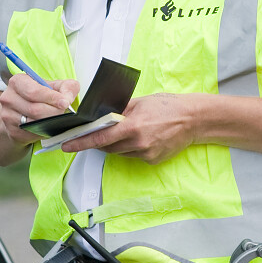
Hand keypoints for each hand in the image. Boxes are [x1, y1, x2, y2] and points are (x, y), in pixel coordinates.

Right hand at [0, 74, 77, 142]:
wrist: (22, 113)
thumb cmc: (39, 97)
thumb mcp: (53, 86)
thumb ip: (66, 86)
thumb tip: (68, 97)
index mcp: (17, 82)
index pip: (34, 91)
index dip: (51, 98)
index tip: (65, 103)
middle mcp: (9, 98)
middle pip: (35, 109)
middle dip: (54, 112)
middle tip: (64, 112)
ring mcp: (8, 115)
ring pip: (34, 122)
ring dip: (50, 122)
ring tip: (58, 118)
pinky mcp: (12, 131)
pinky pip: (32, 133)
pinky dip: (45, 131)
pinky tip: (49, 126)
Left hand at [62, 93, 194, 162]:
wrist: (194, 119)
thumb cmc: (168, 106)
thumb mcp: (140, 102)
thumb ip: (119, 110)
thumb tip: (101, 115)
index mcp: (133, 126)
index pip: (100, 138)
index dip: (81, 143)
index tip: (67, 146)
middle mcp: (138, 143)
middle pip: (108, 148)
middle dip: (99, 142)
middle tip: (94, 133)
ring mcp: (146, 153)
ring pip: (120, 153)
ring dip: (116, 144)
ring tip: (125, 131)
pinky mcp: (152, 160)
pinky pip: (133, 156)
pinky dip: (131, 148)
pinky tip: (142, 137)